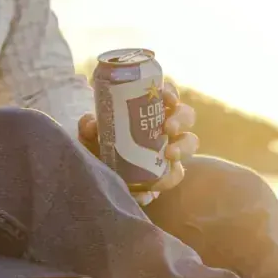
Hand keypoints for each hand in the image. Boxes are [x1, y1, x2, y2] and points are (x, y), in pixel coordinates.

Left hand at [77, 82, 199, 205]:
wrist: (98, 179)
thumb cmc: (97, 148)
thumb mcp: (89, 137)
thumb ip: (88, 128)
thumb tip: (92, 124)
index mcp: (148, 110)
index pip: (166, 94)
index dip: (170, 93)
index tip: (166, 97)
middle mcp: (164, 126)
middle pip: (186, 115)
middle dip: (180, 119)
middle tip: (168, 128)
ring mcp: (170, 149)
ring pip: (189, 143)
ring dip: (183, 147)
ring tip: (169, 154)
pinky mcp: (169, 173)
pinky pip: (176, 174)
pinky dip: (166, 178)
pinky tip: (153, 184)